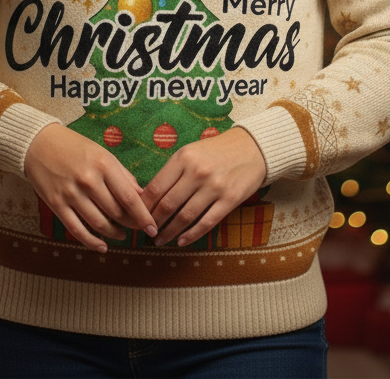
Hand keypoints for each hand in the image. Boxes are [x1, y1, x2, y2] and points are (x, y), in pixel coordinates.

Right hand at [23, 123, 157, 252]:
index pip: (129, 197)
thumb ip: (122, 174)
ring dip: (114, 234)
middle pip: (116, 213)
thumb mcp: (102, 153)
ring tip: (122, 235)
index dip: (143, 216)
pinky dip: (91, 242)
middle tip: (139, 230)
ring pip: (99, 224)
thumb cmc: (74, 146)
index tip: (152, 227)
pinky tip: (102, 246)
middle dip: (131, 225)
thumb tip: (141, 195)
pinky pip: (77, 229)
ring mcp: (71, 194)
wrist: (38, 144)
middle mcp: (88, 180)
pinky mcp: (57, 204)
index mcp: (103, 164)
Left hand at [141, 127, 266, 247]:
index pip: (156, 187)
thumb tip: (149, 197)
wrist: (252, 148)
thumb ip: (172, 171)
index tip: (137, 216)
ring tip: (160, 240)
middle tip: (146, 232)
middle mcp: (198, 171)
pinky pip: (206, 222)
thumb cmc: (216, 151)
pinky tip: (181, 241)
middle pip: (168, 204)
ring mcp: (215, 186)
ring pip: (185, 216)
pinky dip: (191, 235)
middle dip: (154, 222)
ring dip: (169, 232)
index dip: (143, 206)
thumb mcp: (191, 152)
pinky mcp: (230, 200)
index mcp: (184, 157)